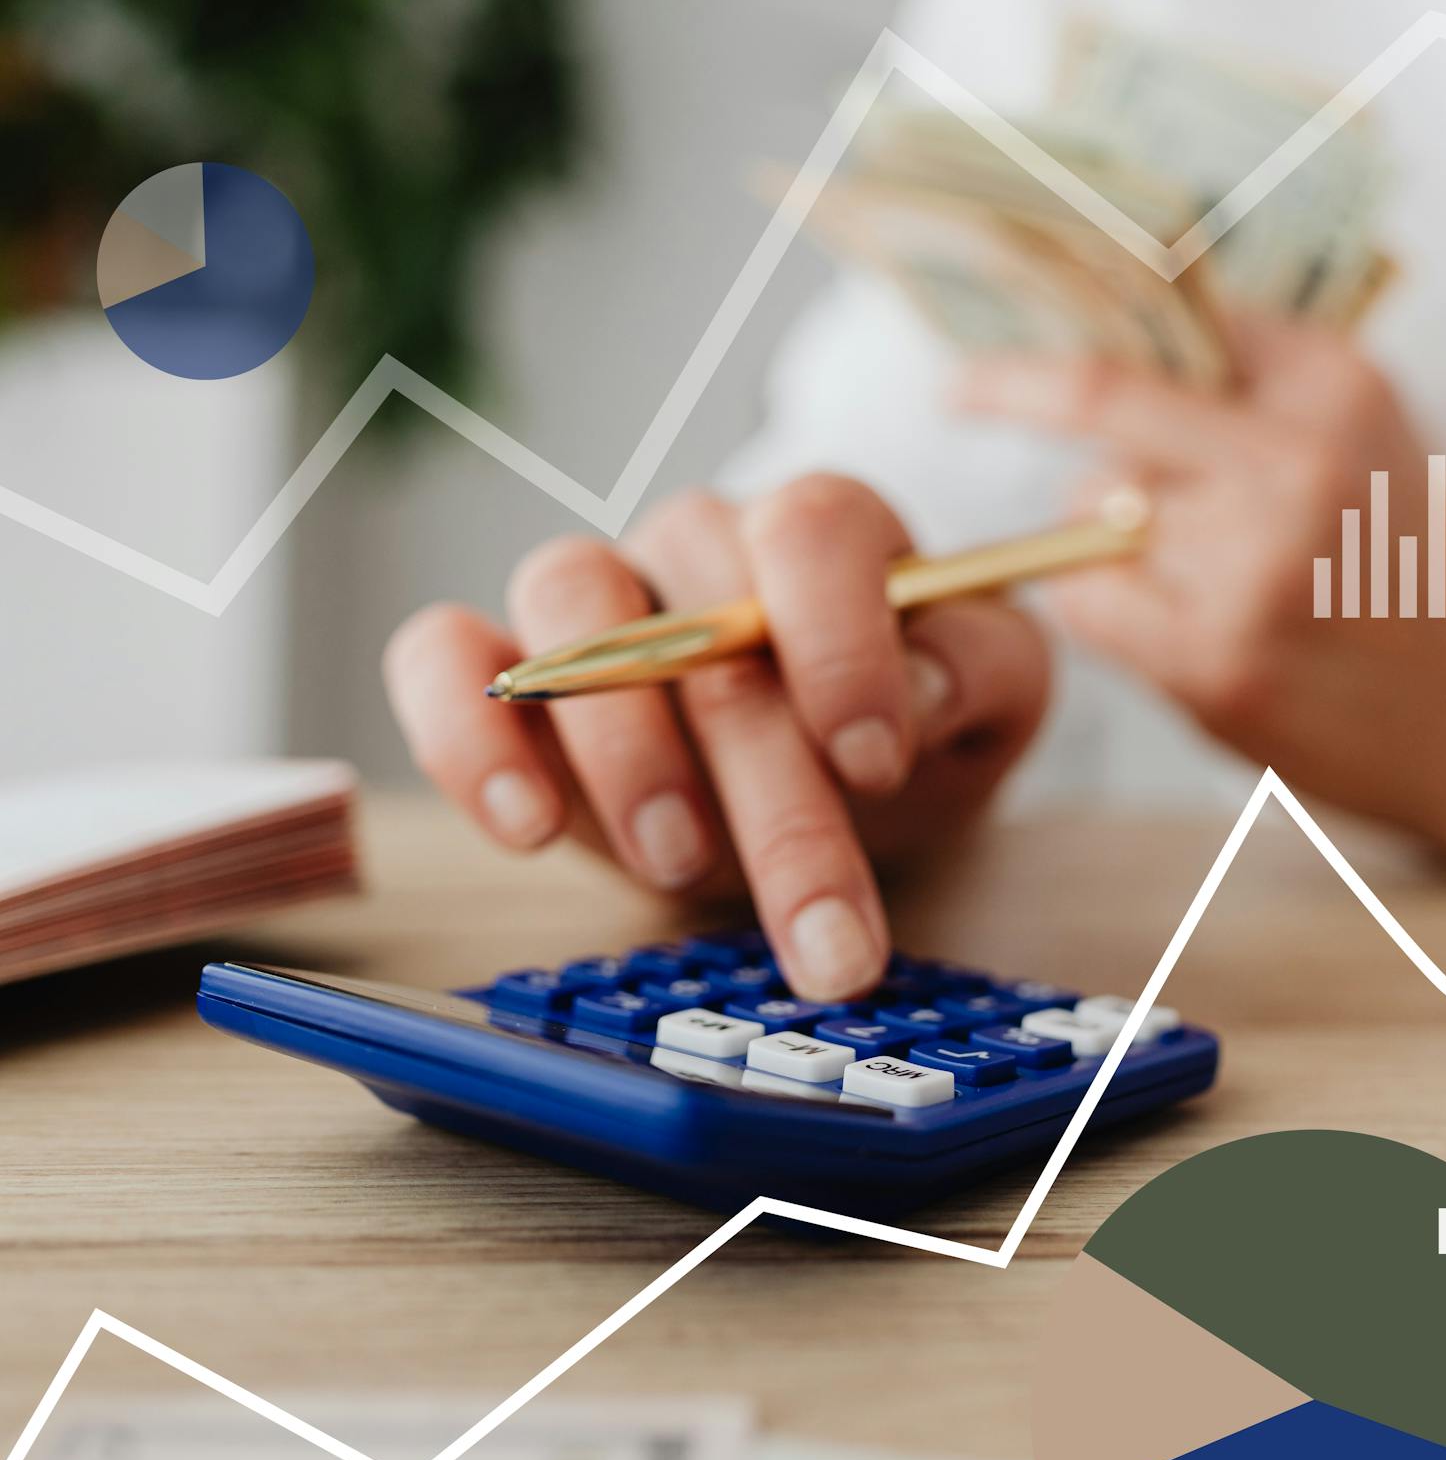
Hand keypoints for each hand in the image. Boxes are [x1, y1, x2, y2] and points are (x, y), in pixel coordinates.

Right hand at [382, 475, 1049, 1001]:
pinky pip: (442, 652)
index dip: (840, 641)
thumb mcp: (988, 704)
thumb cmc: (905, 733)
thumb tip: (923, 683)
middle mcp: (698, 542)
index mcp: (821, 532)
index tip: (875, 764)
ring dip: (624, 746)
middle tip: (823, 933)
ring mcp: (593, 599)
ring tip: (681, 863)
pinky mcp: (502, 671)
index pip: (812, 526)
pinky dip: (465, 730)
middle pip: (701, 608)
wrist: (832, 797)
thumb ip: (981, 670)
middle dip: (769, 788)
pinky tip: (527, 827)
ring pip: (568, 602)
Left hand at [956, 319, 1445, 863]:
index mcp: (1334, 383)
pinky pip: (1085, 600)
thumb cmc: (1409, 558)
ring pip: (1086, 511)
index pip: (1165, 309)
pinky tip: (1172, 624)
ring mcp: (1255, 564)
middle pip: (1096, 397)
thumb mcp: (1361, 426)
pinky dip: (1100, 605)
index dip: (1071, 295)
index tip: (994, 303)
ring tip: (1197, 572)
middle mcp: (1296, 460)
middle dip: (1009, 391)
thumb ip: (1247, 368)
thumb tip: (1105, 301)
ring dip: (1103, 534)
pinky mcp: (1219, 661)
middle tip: (961, 392)